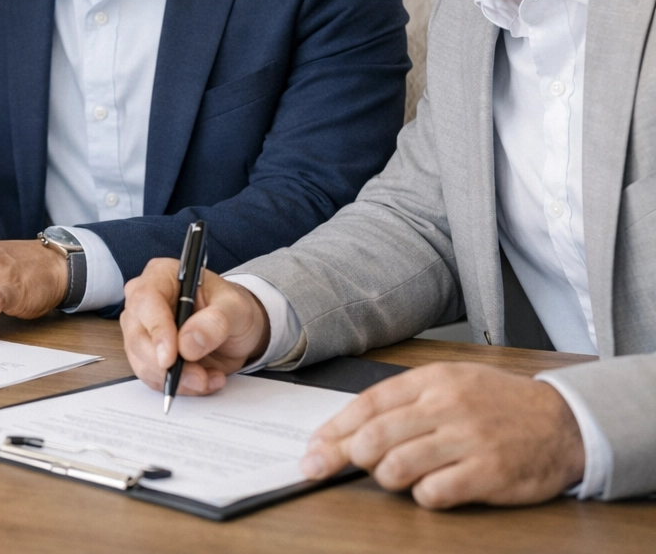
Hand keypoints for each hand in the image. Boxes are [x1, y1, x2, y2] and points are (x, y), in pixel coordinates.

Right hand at [121, 260, 270, 395]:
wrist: (236, 330)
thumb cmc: (232, 309)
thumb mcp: (235, 308)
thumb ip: (215, 321)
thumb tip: (188, 343)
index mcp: (161, 276)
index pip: (146, 300)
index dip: (156, 329)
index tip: (171, 357)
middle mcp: (144, 301)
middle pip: (137, 335)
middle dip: (166, 364)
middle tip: (198, 377)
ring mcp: (142, 329)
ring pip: (142, 361)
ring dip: (176, 378)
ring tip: (208, 378)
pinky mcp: (147, 354)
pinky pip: (152, 377)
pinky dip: (179, 385)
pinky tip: (203, 380)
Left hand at [300, 362, 584, 507]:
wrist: (564, 422)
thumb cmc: (497, 404)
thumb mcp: (450, 384)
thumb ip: (404, 403)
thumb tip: (348, 429)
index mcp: (432, 381)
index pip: (368, 404)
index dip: (333, 430)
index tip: (312, 449)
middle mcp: (447, 407)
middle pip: (374, 436)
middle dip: (344, 457)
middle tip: (331, 469)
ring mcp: (468, 440)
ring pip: (397, 466)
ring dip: (385, 478)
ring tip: (394, 476)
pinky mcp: (488, 473)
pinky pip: (434, 492)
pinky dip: (422, 496)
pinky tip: (431, 489)